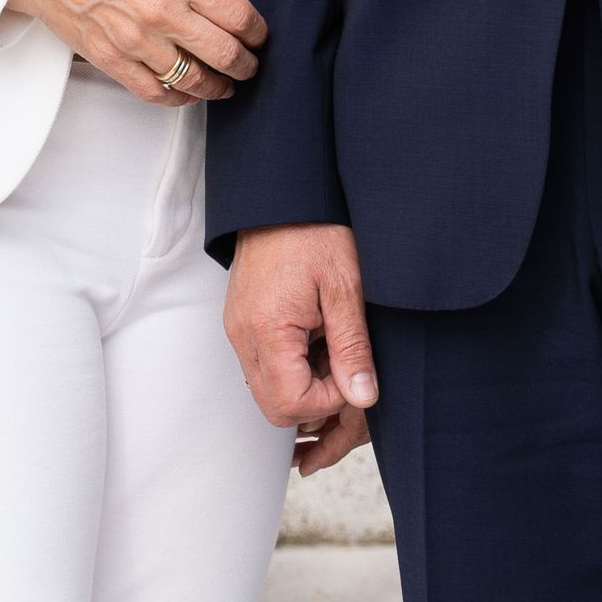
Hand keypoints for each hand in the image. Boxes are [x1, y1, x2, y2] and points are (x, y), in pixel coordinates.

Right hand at [5, 0, 263, 104]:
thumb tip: (219, 10)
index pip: (237, 15)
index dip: (257, 32)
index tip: (259, 37)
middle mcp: (162, 13)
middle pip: (224, 53)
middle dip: (245, 65)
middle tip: (250, 66)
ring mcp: (137, 41)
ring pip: (194, 80)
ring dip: (217, 87)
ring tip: (225, 86)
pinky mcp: (113, 61)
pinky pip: (156, 92)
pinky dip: (178, 98)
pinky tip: (187, 94)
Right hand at [227, 221, 376, 473]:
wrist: (282, 195)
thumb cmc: (314, 230)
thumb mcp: (345, 288)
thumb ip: (353, 348)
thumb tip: (363, 396)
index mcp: (268, 329)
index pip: (290, 404)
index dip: (329, 401)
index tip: (352, 375)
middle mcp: (243, 336)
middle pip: (274, 406)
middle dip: (314, 399)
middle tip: (343, 366)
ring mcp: (238, 329)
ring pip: (267, 389)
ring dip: (303, 383)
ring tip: (331, 345)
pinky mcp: (240, 322)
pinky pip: (262, 365)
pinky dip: (290, 365)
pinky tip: (314, 336)